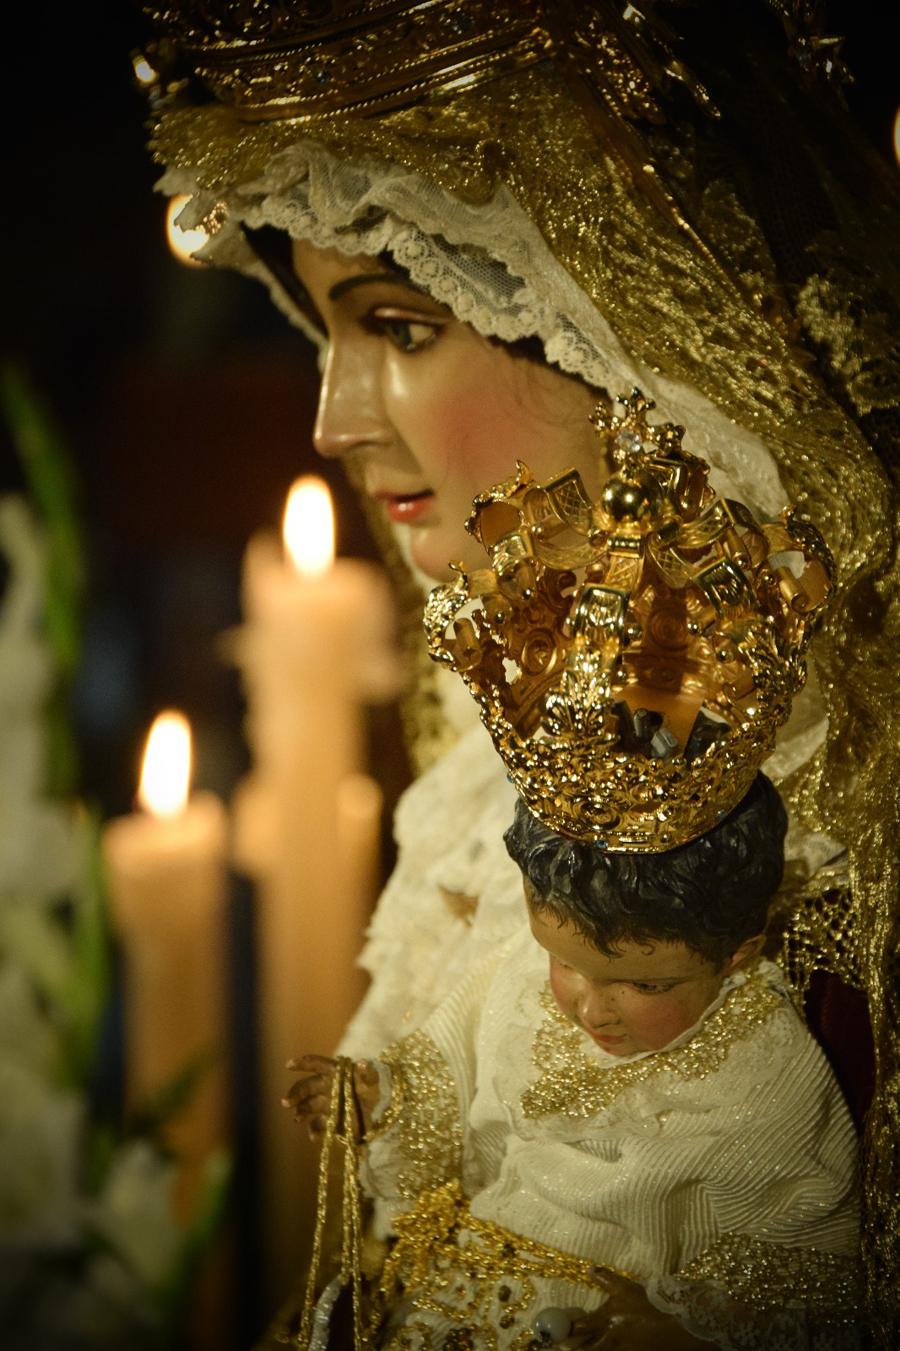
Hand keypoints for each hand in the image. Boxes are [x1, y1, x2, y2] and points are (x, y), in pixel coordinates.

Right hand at [282, 1054, 381, 1141]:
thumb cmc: (379, 1089)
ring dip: (300, 1111)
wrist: (384, 1112)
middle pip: (307, 1087)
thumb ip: (367, 1073)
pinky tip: (314, 1138)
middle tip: (286, 1103)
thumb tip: (363, 1063)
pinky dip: (314, 1131)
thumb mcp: (374, 1080)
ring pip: (308, 1106)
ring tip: (298, 1119)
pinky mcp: (331, 1120)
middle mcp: (329, 1087)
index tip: (289, 1065)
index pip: (317, 1064)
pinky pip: (317, 1125)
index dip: (303, 1063)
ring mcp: (329, 1104)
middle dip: (295, 1093)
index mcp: (336, 1073)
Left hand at [557, 1270, 716, 1349]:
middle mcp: (607, 1341)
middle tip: (557, 1346)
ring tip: (575, 1349)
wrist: (676, 1328)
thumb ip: (606, 1279)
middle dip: (570, 1348)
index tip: (550, 1332)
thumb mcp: (627, 1289)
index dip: (561, 1331)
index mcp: (605, 1321)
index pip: (576, 1328)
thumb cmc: (650, 1306)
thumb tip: (589, 1269)